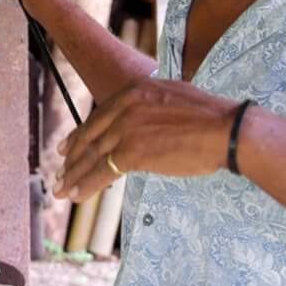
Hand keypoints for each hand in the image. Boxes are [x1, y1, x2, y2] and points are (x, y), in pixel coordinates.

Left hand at [54, 77, 238, 199]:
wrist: (225, 129)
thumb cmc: (210, 117)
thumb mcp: (173, 96)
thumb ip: (151, 104)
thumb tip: (146, 116)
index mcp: (134, 90)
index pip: (99, 116)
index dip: (80, 134)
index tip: (67, 147)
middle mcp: (125, 106)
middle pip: (90, 135)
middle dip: (72, 156)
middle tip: (59, 169)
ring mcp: (126, 128)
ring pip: (92, 155)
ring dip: (74, 175)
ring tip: (62, 189)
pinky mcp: (131, 152)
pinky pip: (102, 171)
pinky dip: (86, 185)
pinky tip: (76, 195)